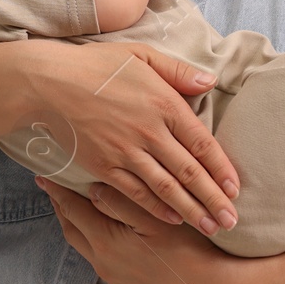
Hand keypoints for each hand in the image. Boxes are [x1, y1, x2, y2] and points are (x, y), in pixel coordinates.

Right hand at [28, 39, 238, 233]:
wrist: (48, 83)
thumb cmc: (95, 65)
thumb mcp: (140, 55)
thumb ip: (177, 71)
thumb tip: (210, 82)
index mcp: (163, 104)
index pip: (202, 143)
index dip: (222, 169)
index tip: (236, 189)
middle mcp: (149, 132)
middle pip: (190, 172)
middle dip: (214, 200)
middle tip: (232, 222)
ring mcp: (126, 152)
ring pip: (166, 188)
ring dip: (192, 211)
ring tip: (211, 228)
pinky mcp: (104, 165)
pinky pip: (136, 193)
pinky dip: (156, 208)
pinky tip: (173, 219)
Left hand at [37, 175, 257, 283]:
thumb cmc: (191, 251)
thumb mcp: (158, 221)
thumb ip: (122, 202)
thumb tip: (92, 188)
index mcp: (107, 244)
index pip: (72, 211)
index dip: (57, 191)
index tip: (44, 174)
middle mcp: (104, 264)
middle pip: (72, 230)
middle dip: (62, 207)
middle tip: (56, 187)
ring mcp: (115, 278)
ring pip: (85, 246)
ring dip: (78, 224)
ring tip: (77, 204)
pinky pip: (101, 258)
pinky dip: (95, 239)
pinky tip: (105, 229)